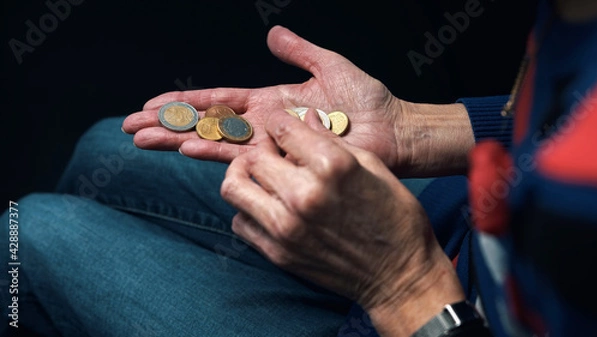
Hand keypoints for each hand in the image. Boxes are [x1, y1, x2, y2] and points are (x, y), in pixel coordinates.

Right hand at [122, 25, 407, 168]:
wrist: (394, 130)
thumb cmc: (368, 100)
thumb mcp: (329, 66)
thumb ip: (299, 52)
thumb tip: (272, 33)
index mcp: (269, 101)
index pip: (217, 100)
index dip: (184, 101)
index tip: (151, 103)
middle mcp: (264, 125)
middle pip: (206, 124)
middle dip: (168, 123)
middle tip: (130, 126)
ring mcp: (271, 144)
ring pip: (215, 141)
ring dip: (178, 139)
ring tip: (143, 139)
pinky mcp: (284, 159)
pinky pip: (242, 156)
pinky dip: (213, 152)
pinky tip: (187, 148)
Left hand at [220, 110, 464, 335]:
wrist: (400, 275)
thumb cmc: (396, 217)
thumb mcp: (374, 167)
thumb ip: (333, 141)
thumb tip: (306, 118)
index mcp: (332, 167)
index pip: (282, 129)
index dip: (278, 121)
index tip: (280, 127)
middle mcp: (304, 195)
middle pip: (253, 157)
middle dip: (262, 149)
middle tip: (273, 152)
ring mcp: (286, 227)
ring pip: (234, 188)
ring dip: (243, 176)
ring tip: (259, 176)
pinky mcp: (278, 253)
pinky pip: (240, 221)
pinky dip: (247, 209)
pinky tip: (266, 206)